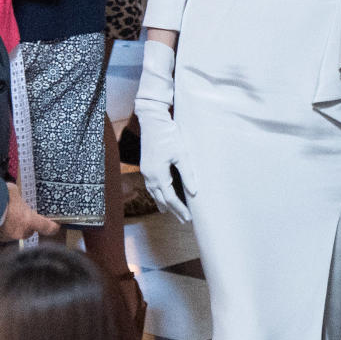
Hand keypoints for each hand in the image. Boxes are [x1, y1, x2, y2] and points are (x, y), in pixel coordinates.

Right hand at [0, 182, 60, 242]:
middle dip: (27, 225)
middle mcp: (20, 232)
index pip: (47, 228)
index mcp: (28, 221)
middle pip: (30, 231)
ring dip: (13, 227)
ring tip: (6, 216)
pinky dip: (2, 229)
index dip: (53, 227)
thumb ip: (17, 195)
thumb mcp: (12, 191)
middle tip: (22, 216)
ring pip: (15, 233)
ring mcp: (8, 238)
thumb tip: (14, 195)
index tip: (56, 225)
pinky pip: (3, 235)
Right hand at [138, 107, 197, 223]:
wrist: (153, 120)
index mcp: (158, 175)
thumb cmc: (169, 135)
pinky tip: (161, 194)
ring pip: (154, 193)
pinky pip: (151, 185)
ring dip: (163, 203)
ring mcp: (146, 171)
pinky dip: (157, 193)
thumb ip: (187, 174)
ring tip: (171, 212)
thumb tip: (194, 193)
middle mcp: (149, 175)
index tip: (188, 218)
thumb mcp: (182, 154)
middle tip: (184, 220)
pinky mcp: (146, 165)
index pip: (170, 198)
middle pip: (161, 198)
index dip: (179, 209)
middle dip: (173, 210)